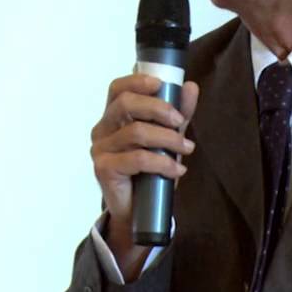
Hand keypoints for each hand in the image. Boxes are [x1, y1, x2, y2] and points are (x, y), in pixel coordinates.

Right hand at [90, 74, 199, 275]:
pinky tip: (177, 170)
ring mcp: (100, 149)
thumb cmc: (151, 170)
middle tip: (180, 121)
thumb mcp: (168, 138)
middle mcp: (102, 129)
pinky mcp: (103, 168)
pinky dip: (162, 162)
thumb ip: (178, 114)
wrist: (137, 211)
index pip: (117, 88)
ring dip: (168, 138)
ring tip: (186, 149)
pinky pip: (137, 159)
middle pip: (126, 104)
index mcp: (114, 116)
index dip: (137, 81)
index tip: (161, 84)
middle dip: (158, 108)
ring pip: (136, 132)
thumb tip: (190, 86)